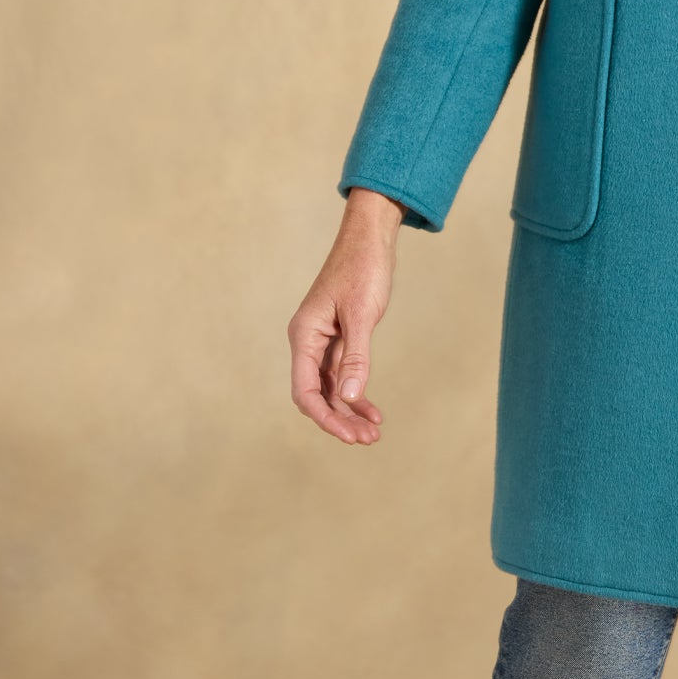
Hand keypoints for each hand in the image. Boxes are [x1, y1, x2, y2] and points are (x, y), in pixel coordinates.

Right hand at [288, 188, 403, 444]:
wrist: (371, 239)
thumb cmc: (363, 269)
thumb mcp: (362, 315)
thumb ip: (356, 357)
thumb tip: (349, 398)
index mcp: (304, 336)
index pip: (306, 391)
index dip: (326, 418)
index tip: (349, 436)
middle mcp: (308, 341)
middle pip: (318, 394)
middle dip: (340, 419)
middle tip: (367, 439)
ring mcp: (323, 341)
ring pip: (332, 388)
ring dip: (350, 410)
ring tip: (373, 433)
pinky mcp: (339, 337)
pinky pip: (343, 374)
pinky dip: (356, 392)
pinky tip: (372, 411)